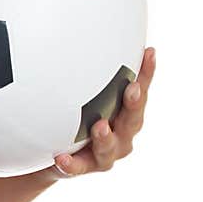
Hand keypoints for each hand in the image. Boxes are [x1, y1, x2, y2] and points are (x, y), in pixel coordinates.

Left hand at [37, 47, 155, 182]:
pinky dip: (71, 163)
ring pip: (109, 147)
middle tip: (133, 88)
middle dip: (134, 104)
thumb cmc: (75, 121)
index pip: (140, 89)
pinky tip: (61, 157)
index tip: (149, 53)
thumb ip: (86, 71)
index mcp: (125, 113)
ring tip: (99, 126)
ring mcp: (105, 154)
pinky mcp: (84, 168)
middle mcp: (121, 134)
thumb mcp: (83, 95)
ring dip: (105, 136)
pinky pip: (77, 167)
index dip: (147, 72)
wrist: (53, 156)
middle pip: (132, 120)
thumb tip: (77, 34)